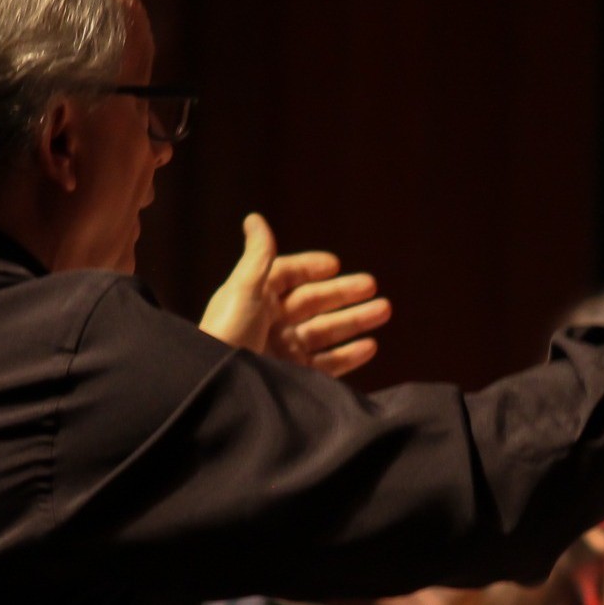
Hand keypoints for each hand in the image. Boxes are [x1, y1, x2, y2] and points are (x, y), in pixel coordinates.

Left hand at [199, 213, 389, 376]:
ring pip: (327, 330)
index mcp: (257, 296)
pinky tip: (370, 345)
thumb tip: (254, 218)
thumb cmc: (226, 332)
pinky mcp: (294, 376)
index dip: (311, 268)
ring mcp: (284, 349)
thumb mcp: (243, 289)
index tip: (335, 265)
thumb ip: (259, 256)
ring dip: (355, 320)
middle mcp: (271, 321)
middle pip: (314, 302)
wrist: (220, 386)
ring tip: (384, 310)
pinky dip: (349, 355)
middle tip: (373, 286)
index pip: (288, 276)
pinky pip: (327, 364)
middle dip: (344, 293)